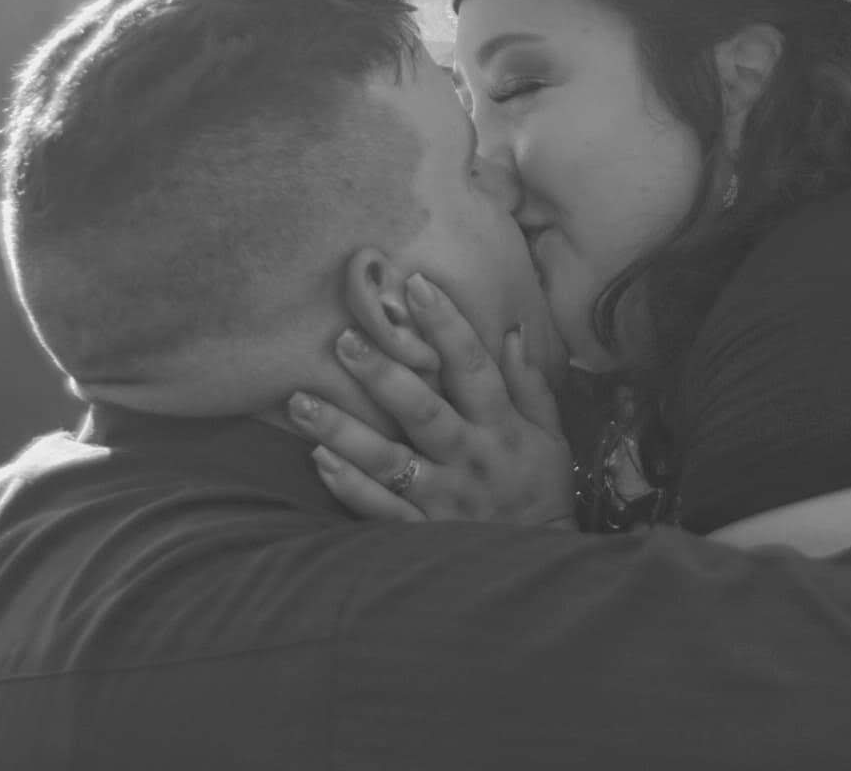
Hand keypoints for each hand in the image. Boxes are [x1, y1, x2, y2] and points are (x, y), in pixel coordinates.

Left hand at [289, 274, 573, 527]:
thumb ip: (529, 384)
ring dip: (343, 430)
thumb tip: (509, 330)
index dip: (447, 326)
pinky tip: (318, 459)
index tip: (417, 285)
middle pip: (423, 411)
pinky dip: (349, 486)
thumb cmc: (542, 490)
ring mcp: (443, 498)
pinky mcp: (422, 532)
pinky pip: (380, 509)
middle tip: (345, 340)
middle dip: (383, 375)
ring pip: (388, 461)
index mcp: (502, 428)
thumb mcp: (550, 435)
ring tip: (300, 402)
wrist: (541, 566)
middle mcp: (470, 458)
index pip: (474, 368)